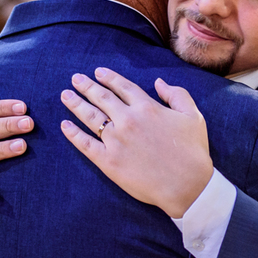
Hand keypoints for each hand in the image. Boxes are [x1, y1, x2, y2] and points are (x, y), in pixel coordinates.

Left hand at [60, 67, 212, 217]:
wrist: (187, 185)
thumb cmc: (192, 152)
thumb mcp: (193, 116)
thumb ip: (176, 94)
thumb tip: (158, 83)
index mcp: (147, 107)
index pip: (122, 87)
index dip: (108, 78)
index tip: (97, 72)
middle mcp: (128, 120)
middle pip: (101, 98)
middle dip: (86, 86)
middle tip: (75, 78)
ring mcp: (115, 140)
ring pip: (90, 117)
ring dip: (75, 104)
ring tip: (65, 95)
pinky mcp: (108, 161)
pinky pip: (85, 144)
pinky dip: (73, 134)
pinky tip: (65, 125)